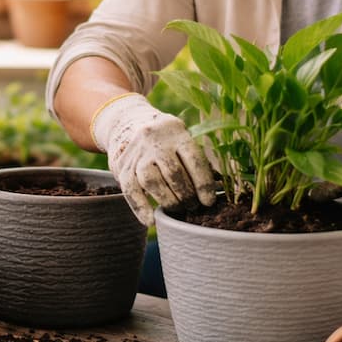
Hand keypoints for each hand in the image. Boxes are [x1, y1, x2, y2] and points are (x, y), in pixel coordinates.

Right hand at [91, 93, 216, 225]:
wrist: (127, 120)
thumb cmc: (165, 137)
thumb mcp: (181, 137)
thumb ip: (196, 159)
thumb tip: (219, 186)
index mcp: (175, 131)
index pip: (193, 159)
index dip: (203, 184)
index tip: (209, 202)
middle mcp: (154, 140)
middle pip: (173, 173)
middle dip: (186, 195)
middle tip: (193, 206)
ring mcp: (136, 153)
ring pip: (152, 181)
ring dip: (168, 201)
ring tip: (177, 208)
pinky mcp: (121, 166)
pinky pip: (131, 190)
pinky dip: (141, 208)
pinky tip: (151, 220)